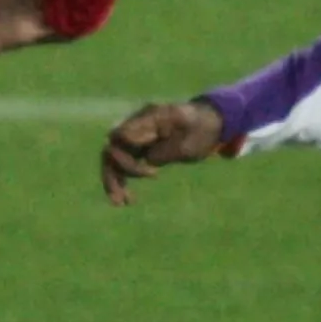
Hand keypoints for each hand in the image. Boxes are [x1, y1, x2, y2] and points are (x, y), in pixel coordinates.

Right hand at [101, 100, 226, 205]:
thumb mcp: (189, 141)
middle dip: (115, 173)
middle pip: (112, 149)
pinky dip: (122, 180)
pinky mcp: (138, 147)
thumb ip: (166, 149)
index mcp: (148, 118)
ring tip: (121, 203)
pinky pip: (122, 163)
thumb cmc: (201, 129)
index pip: (120, 136)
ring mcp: (136, 136)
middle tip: (125, 198)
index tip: (152, 173)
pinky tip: (127, 199)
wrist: (208, 123)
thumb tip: (145, 159)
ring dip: (114, 181)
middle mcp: (137, 125)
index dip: (125, 157)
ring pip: (113, 159)